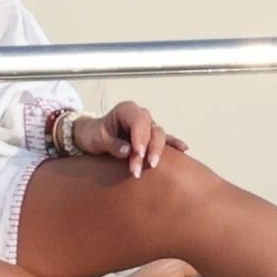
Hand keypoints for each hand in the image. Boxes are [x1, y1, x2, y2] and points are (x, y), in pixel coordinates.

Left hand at [73, 100, 188, 178]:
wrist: (92, 136)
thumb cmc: (93, 135)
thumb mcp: (97, 139)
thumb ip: (112, 144)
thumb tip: (128, 151)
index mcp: (126, 110)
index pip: (138, 121)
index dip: (140, 137)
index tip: (138, 153)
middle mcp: (140, 116)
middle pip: (151, 130)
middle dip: (149, 148)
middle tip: (145, 165)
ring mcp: (147, 126)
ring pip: (159, 136)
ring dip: (156, 152)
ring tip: (152, 165)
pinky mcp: (151, 137)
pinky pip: (164, 139)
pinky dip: (173, 143)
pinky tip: (183, 149)